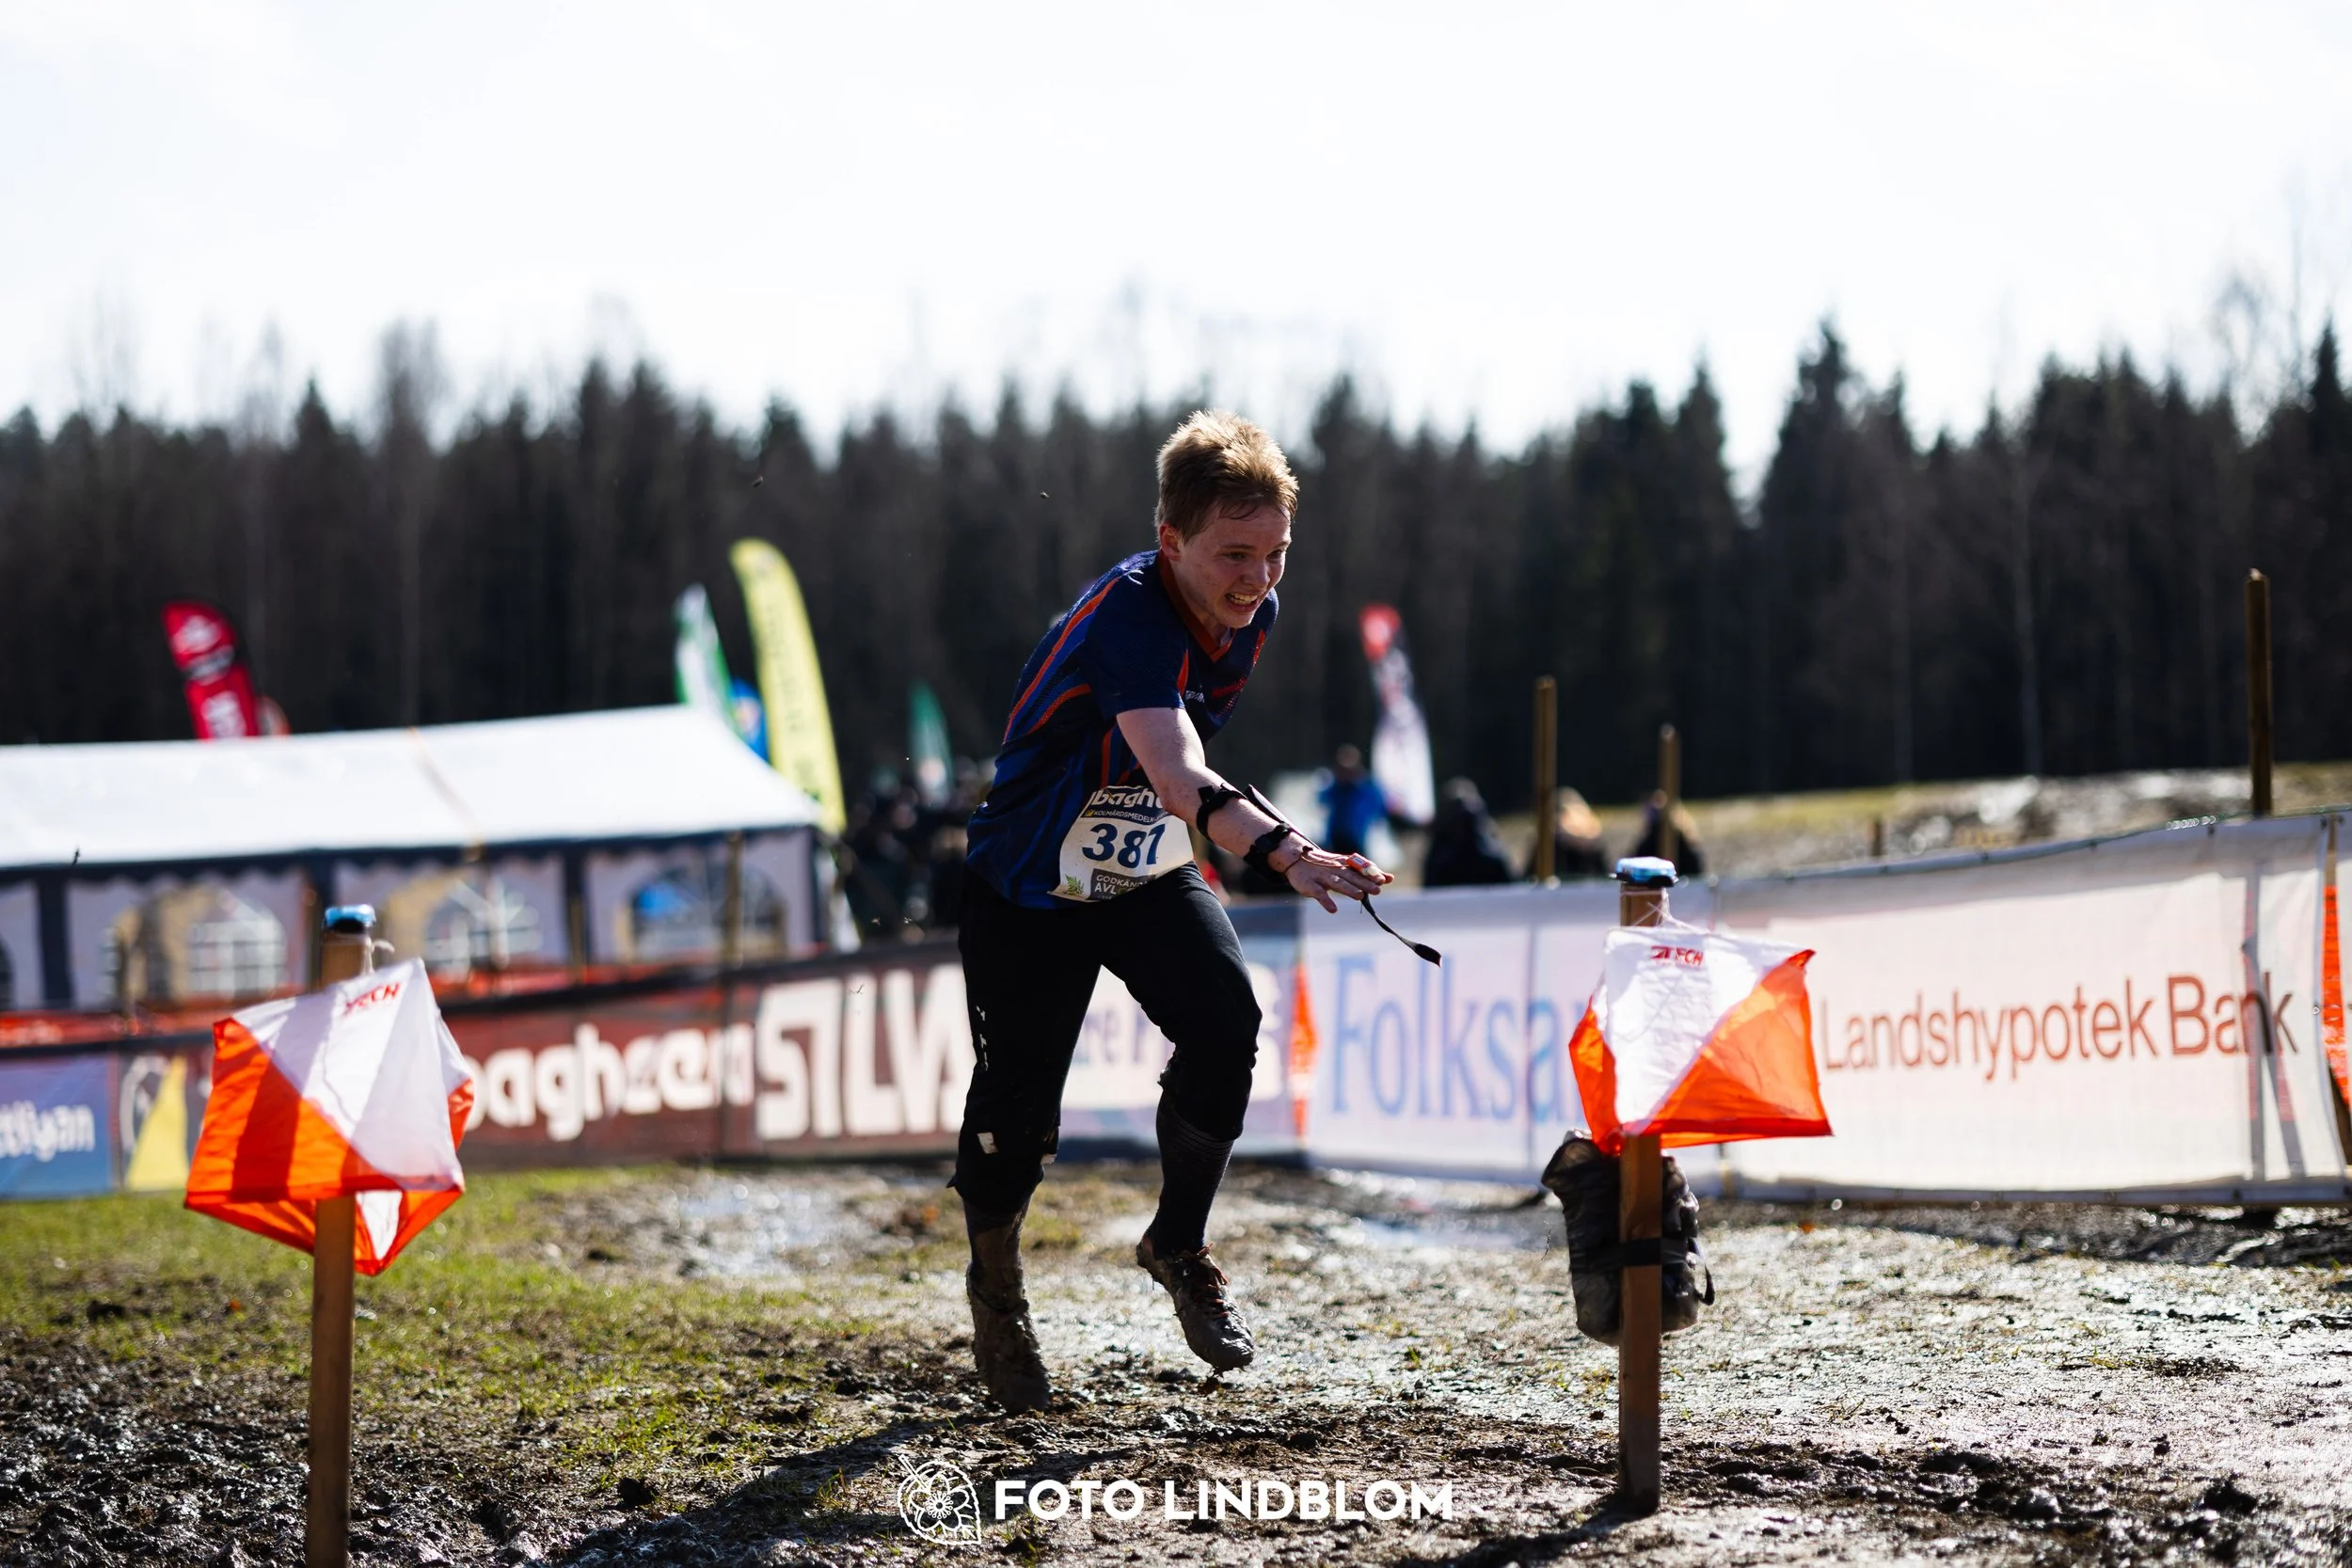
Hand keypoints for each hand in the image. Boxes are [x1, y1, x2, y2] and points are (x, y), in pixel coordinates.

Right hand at [1279, 843, 1393, 911]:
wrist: (1297, 859)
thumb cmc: (1327, 866)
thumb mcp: (1346, 866)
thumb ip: (1367, 873)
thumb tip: (1390, 878)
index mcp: (1344, 864)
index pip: (1360, 869)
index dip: (1371, 874)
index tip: (1383, 879)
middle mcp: (1335, 869)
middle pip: (1351, 876)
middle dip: (1363, 883)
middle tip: (1377, 890)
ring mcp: (1322, 877)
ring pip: (1337, 883)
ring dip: (1348, 889)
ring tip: (1359, 896)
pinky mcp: (1310, 886)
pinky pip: (1319, 894)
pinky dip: (1326, 901)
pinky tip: (1333, 910)